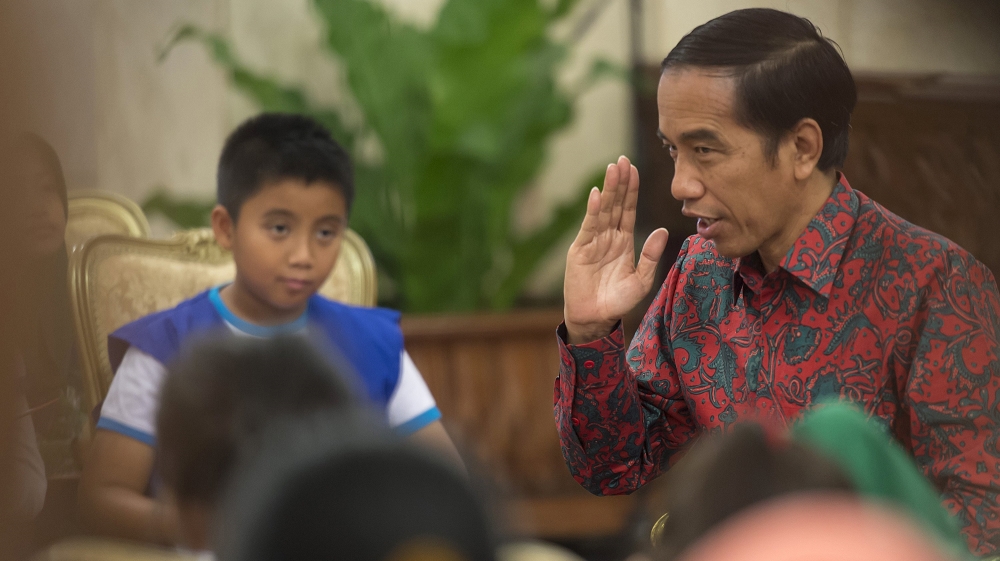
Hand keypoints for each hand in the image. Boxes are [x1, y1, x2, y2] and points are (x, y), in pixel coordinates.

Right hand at [563, 156, 667, 343]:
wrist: (596, 319)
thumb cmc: (618, 301)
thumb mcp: (642, 280)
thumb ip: (651, 255)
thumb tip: (662, 230)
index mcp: (623, 240)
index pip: (628, 209)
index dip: (631, 190)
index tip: (634, 169)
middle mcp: (608, 237)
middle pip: (615, 204)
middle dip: (620, 182)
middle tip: (623, 159)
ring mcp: (593, 241)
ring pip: (603, 210)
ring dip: (608, 189)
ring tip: (612, 168)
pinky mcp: (580, 250)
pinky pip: (589, 227)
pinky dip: (593, 210)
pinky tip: (598, 194)